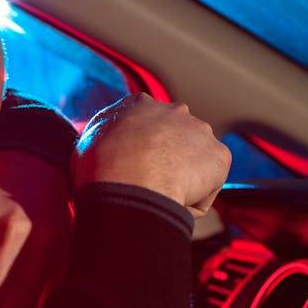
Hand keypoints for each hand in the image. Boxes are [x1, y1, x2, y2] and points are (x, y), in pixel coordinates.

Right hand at [73, 93, 230, 217]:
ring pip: (194, 162)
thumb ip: (102, 137)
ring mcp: (201, 132)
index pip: (147, 124)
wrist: (128, 183)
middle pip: (175, 139)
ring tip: (161, 197)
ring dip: (183, 179)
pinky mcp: (220, 156)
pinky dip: (195, 199)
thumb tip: (104, 146)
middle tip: (150, 183)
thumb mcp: (87, 142)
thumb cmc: (100, 167)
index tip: (134, 166)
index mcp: (140, 104)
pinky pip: (208, 186)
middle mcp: (175, 110)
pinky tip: (174, 203)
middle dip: (168, 159)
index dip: (141, 148)